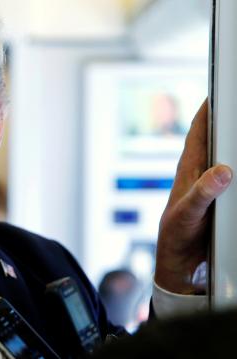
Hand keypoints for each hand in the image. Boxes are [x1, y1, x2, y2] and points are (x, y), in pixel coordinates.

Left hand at [155, 99, 232, 293]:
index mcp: (188, 169)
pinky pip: (233, 175)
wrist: (179, 263)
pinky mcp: (222, 199)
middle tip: (236, 99)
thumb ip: (203, 194)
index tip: (218, 87)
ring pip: (227, 155)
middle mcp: (201, 172)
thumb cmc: (175, 237)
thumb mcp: (187, 215)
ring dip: (235, 141)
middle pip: (216, 137)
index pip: (200, 130)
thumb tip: (223, 171)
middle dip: (227, 117)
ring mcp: (212, 185)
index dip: (208, 107)